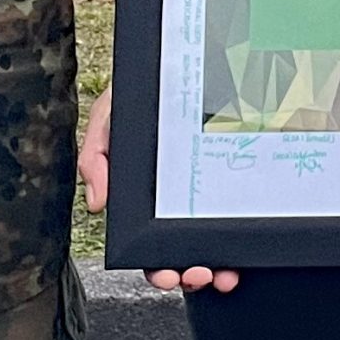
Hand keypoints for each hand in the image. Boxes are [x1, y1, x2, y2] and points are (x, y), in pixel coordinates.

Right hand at [80, 92, 239, 292]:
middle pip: (180, 252)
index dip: (156, 268)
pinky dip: (239, 243)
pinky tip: (244, 254)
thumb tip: (97, 203)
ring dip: (217, 267)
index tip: (167, 274)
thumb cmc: (134, 96)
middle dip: (188, 274)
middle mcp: (172, 202)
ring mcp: (201, 194)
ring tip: (223, 272)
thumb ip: (95, 158)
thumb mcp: (107, 120)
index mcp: (142, 198)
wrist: (170, 65)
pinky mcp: (225, 182)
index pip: (147, 244)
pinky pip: (234, 219)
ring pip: (209, 243)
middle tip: (197, 274)